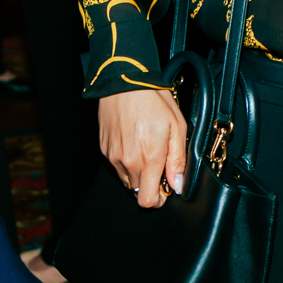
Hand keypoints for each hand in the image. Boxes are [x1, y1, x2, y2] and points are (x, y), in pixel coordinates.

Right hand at [100, 87, 186, 206]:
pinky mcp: (104, 149)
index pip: (148, 201)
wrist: (125, 82)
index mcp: (148, 159)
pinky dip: (126, 161)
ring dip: (138, 173)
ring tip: (146, 149)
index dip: (159, 199)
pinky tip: (134, 141)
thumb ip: (178, 160)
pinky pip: (117, 165)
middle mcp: (128, 162)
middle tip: (159, 163)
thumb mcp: (177, 127)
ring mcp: (113, 156)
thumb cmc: (154, 100)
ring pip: (127, 180)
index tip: (166, 187)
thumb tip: (178, 184)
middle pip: (138, 192)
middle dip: (151, 184)